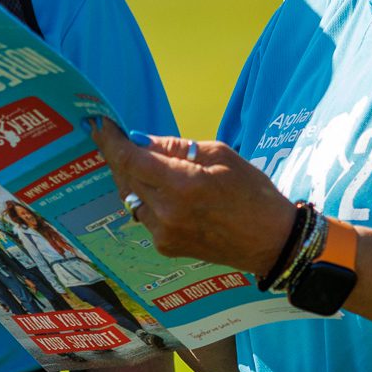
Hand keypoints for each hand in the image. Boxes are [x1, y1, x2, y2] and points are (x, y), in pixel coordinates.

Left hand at [89, 121, 294, 276]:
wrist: (271, 241)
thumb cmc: (253, 193)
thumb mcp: (220, 156)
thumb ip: (176, 148)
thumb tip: (141, 140)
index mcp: (182, 185)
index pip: (130, 159)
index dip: (110, 140)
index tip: (99, 125)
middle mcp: (166, 212)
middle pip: (126, 177)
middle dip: (119, 155)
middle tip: (114, 137)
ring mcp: (163, 233)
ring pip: (131, 197)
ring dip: (132, 177)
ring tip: (143, 162)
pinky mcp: (165, 246)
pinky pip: (144, 215)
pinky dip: (147, 198)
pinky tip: (161, 190)